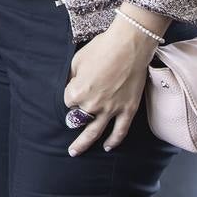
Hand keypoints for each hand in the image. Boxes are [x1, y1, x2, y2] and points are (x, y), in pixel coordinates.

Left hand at [63, 11, 165, 156]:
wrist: (130, 45)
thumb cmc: (101, 48)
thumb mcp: (77, 60)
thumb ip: (71, 77)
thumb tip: (70, 86)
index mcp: (78, 91)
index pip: (68, 101)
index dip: (71, 94)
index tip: (76, 88)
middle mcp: (93, 104)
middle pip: (77, 120)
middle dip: (71, 126)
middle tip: (67, 139)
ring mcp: (111, 109)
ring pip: (95, 132)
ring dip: (84, 143)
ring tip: (76, 152)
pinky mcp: (128, 109)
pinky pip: (120, 130)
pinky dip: (114, 140)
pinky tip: (107, 147)